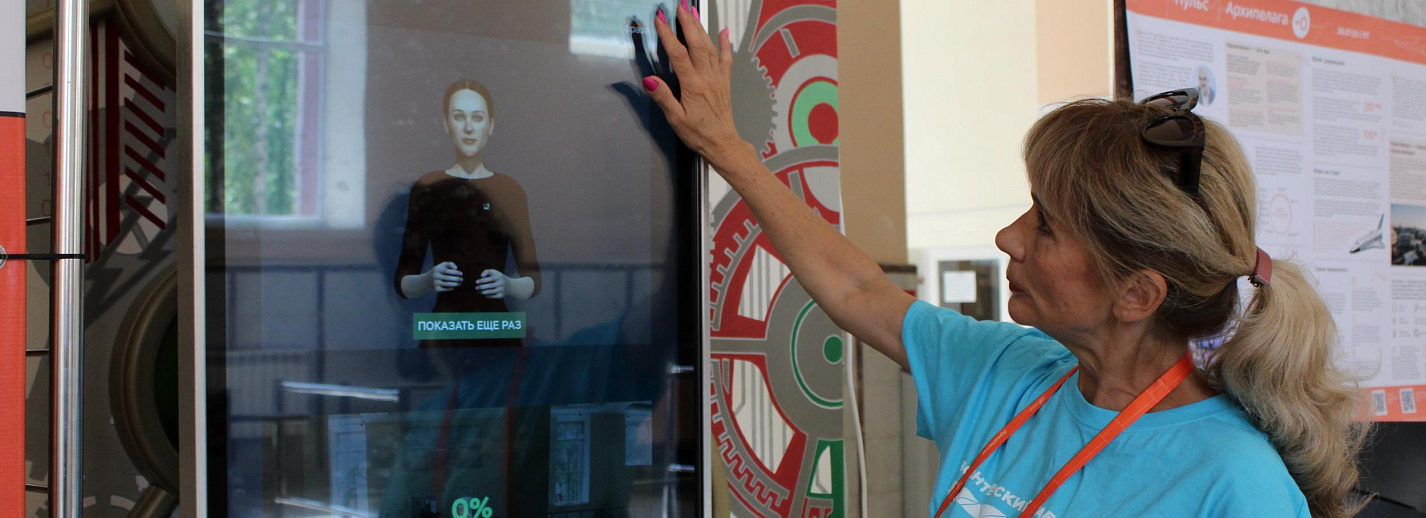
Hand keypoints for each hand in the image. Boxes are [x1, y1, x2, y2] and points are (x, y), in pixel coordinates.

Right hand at [428, 262, 462, 291]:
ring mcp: (435, 283)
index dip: (455, 272)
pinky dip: (451, 288)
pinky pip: (445, 289)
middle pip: (448, 278)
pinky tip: (454, 287)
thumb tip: (456, 268)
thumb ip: (450, 264)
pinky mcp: (436, 289)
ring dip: (455, 284)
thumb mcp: (443, 265)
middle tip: (462, 279)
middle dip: (456, 279)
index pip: (447, 271)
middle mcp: (435, 276)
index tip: (461, 273)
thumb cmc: (439, 271)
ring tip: (460, 283)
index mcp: (437, 269)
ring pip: (447, 284)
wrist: (427, 280)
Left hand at [476, 269, 508, 298]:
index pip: (489, 278)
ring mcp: (501, 290)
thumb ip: (487, 271)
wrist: (510, 286)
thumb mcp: (494, 272)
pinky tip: (484, 294)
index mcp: (499, 277)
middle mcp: (501, 283)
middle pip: (489, 286)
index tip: (476, 282)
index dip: (482, 280)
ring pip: (490, 292)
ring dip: (483, 292)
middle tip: (476, 288)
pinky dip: (487, 295)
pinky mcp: (501, 295)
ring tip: (478, 291)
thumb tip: (481, 276)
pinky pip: (492, 296)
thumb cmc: (498, 277)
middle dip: (481, 287)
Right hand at [644, 5, 745, 168]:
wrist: (723, 144)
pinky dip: (725, 43)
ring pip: (710, 47)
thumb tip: (649, 79)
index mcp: (693, 85)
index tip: (659, 18)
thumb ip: (663, 97)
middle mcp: (707, 77)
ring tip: (693, 12)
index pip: (678, 54)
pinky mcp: (725, 82)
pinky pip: (726, 58)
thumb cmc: (697, 134)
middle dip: (687, 22)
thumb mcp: (675, 119)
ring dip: (701, 28)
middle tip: (680, 6)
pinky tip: (723, 31)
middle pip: (697, 43)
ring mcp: (718, 78)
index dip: (668, 34)